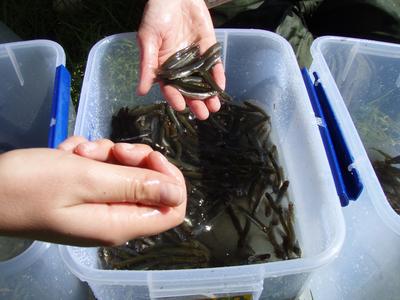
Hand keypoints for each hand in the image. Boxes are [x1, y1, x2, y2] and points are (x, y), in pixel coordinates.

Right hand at [0, 137, 185, 245]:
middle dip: (130, 158)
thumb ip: (135, 185)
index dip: (168, 178)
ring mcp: (100, 205)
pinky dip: (89, 156)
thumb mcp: (86, 179)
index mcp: (121, 223)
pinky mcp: (85, 194)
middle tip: (103, 150)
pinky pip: (103, 169)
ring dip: (105, 153)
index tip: (146, 157)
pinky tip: (67, 153)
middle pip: (150, 183)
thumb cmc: (30, 185)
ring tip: (75, 151)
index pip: (173, 208)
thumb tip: (176, 192)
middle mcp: (116, 218)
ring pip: (125, 171)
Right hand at [137, 0, 225, 119]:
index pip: (169, 87)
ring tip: (214, 107)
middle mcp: (180, 66)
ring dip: (208, 94)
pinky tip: (220, 87)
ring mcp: (195, 58)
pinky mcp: (208, 49)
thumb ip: (147, 65)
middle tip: (203, 115)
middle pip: (188, 89)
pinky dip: (217, 76)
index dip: (175, 98)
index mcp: (163, 66)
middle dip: (196, 102)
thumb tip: (140, 91)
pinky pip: (214, 66)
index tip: (181, 107)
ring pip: (202, 81)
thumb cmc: (156, 14)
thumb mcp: (148, 39)